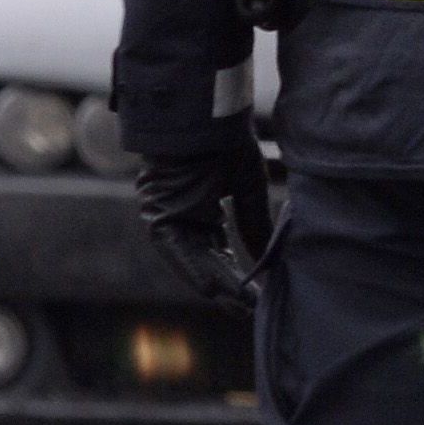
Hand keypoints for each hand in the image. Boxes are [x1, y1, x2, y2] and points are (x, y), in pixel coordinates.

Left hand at [134, 124, 274, 307]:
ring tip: (238, 308)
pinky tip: (210, 288)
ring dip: (216, 285)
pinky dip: (193, 268)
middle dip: (231, 288)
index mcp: (203, 212)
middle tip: (253, 311)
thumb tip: (265, 261)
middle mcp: (184, 219)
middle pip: (208, 262)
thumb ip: (255, 224)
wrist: (201, 113)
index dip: (242, 276)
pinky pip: (176, 249)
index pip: (222, 254)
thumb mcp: (248, 187)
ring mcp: (168, 218)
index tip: (262, 295)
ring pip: (193, 260)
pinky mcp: (158, 215)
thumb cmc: (224, 142)